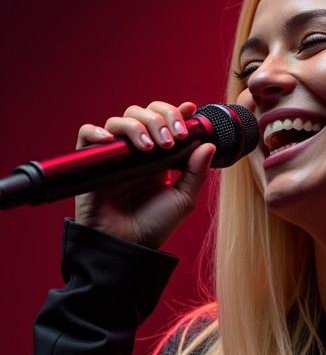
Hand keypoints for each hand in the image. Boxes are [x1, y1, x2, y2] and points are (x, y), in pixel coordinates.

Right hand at [74, 100, 215, 249]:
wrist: (129, 244)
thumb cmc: (155, 225)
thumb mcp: (183, 199)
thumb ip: (196, 172)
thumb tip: (208, 144)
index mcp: (158, 156)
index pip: (163, 120)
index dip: (174, 111)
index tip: (189, 110)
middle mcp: (135, 151)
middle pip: (141, 113)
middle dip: (159, 118)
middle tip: (171, 138)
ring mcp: (114, 155)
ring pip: (118, 121)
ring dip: (136, 126)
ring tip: (149, 147)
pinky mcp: (92, 162)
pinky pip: (87, 134)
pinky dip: (97, 132)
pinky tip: (112, 141)